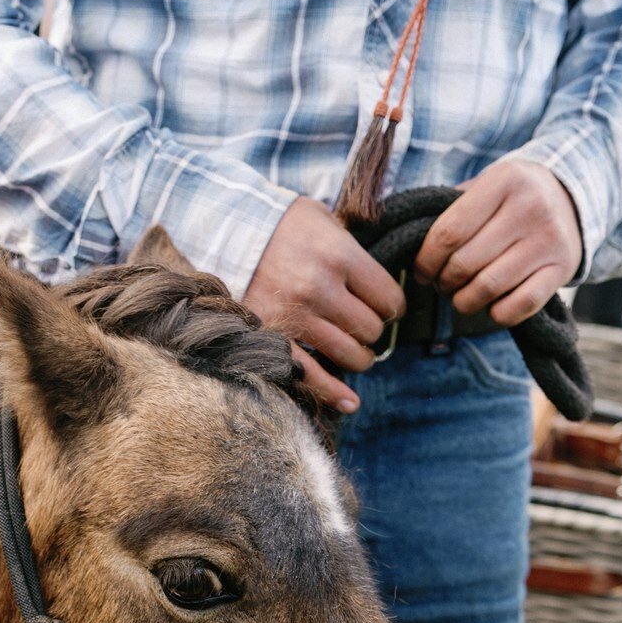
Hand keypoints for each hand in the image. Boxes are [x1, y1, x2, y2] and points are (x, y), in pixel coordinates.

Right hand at [244, 196, 405, 412]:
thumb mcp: (324, 220)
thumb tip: (377, 281)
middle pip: (370, 329)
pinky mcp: (272, 338)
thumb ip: (352, 248)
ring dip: (357, 358)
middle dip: (372, 332)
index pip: (388, 297)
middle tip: (363, 327)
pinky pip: (311, 375)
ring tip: (353, 351)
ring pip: (350, 355)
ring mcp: (295, 317)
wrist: (228, 233)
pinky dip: (334, 393)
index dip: (393, 307)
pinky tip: (350, 402)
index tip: (387, 309)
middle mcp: (320, 288)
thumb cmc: (282, 226)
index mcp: (339, 255)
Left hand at [414, 160, 582, 326]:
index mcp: (503, 181)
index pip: (448, 234)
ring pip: (487, 289)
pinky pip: (518, 307)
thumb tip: (409, 244)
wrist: (572, 197)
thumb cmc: (510, 199)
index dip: (426, 261)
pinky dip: (497, 314)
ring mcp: (549, 239)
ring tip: (462, 296)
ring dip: (464, 302)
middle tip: (443, 284)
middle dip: (444, 283)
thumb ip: (450, 210)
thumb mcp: (483, 186)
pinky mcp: (562, 268)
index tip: (423, 272)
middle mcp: (530, 207)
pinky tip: (492, 304)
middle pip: (464, 265)